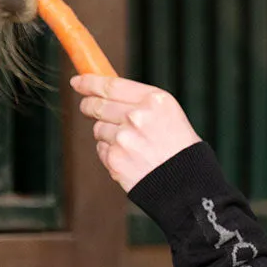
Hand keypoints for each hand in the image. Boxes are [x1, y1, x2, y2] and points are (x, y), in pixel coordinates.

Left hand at [71, 74, 201, 192]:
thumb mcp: (168, 114)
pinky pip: (102, 150)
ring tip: (131, 144)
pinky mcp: (115, 159)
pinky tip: (130, 158)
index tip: (78, 81)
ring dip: (107, 133)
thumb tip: (105, 93)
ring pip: (99, 129)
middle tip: (87, 106)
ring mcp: (123, 138)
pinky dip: (111, 153)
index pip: (111, 85)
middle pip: (97, 105)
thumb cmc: (180, 148)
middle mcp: (137, 116)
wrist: (187, 184)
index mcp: (154, 100)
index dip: (89, 82)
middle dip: (89, 105)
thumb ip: (139, 102)